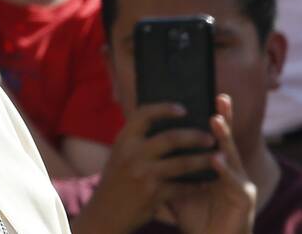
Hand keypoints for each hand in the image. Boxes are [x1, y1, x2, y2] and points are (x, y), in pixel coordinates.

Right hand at [73, 103, 215, 233]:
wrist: (105, 213)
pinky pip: (182, 186)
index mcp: (123, 140)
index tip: (182, 109)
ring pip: (182, 163)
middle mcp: (131, 154)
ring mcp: (142, 174)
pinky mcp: (153, 194)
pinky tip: (205, 182)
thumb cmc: (116, 180)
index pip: (143, 114)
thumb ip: (137, 140)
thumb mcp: (120, 155)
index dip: (164, 109)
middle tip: (210, 137)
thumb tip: (168, 124)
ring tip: (218, 157)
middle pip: (170, 138)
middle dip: (194, 136)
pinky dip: (196, 184)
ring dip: (203, 160)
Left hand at [168, 94, 255, 233]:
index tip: (205, 95)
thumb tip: (141, 143)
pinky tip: (215, 159)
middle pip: (226, 138)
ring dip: (223, 137)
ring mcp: (240, 183)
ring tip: (214, 121)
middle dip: (223, 117)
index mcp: (216, 163)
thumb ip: (163, 165)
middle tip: (219, 98)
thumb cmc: (193, 214)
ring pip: (232, 155)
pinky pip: (234, 182)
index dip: (214, 116)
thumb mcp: (174, 185)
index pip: (214, 135)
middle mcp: (231, 169)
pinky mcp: (244, 199)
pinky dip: (224, 170)